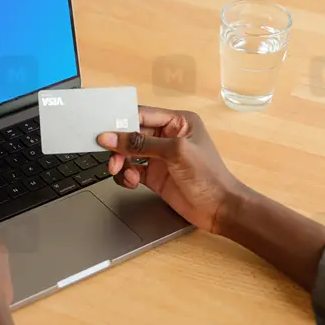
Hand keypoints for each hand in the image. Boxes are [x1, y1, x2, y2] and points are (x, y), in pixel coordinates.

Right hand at [97, 107, 243, 234]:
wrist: (220, 210)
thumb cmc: (208, 176)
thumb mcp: (175, 152)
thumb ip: (141, 143)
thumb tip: (111, 137)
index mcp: (178, 122)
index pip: (142, 115)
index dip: (122, 123)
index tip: (105, 133)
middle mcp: (167, 137)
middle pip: (132, 135)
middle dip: (120, 146)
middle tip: (113, 159)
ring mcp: (160, 157)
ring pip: (128, 153)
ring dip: (121, 163)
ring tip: (123, 173)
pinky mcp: (154, 175)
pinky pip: (131, 170)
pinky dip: (126, 176)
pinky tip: (132, 182)